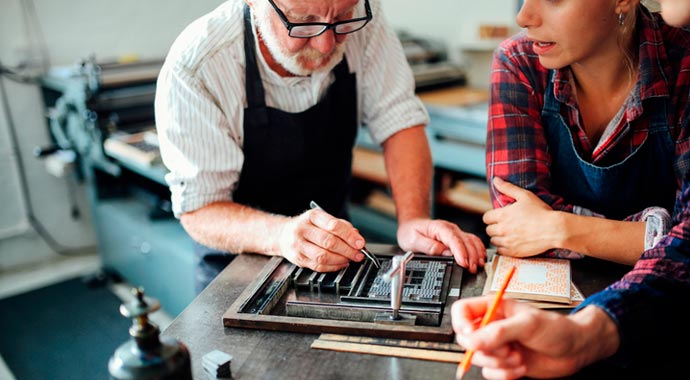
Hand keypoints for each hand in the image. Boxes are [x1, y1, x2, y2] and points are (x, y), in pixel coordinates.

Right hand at [276, 208, 365, 271]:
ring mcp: (298, 245)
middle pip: (329, 242)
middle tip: (358, 254)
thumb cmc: (307, 226)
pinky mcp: (298, 259)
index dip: (349, 236)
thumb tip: (356, 237)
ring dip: (341, 260)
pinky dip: (333, 267)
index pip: (333, 225)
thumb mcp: (323, 219)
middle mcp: (303, 230)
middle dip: (347, 250)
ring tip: (350, 259)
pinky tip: (340, 263)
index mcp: (312, 216)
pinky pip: (318, 266)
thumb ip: (341, 226)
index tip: (360, 243)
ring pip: (323, 256)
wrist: (283, 235)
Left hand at [397, 218, 485, 272]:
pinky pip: (473, 242)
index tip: (464, 263)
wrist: (411, 224)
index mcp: (439, 228)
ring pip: (472, 241)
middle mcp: (451, 229)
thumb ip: (429, 246)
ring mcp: (456, 233)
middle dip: (471, 256)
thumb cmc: (411, 232)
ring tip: (478, 267)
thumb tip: (445, 253)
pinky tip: (480, 259)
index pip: (454, 240)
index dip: (461, 252)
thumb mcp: (413, 240)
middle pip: (466, 241)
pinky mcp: (459, 237)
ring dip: (477, 254)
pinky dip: (478, 250)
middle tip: (472, 270)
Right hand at [452, 297, 612, 378]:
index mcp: (494, 309)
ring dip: (500, 363)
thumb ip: (498, 332)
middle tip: (507, 348)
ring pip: (479, 358)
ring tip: (519, 356)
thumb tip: (472, 340)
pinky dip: (505, 374)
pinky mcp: (503, 363)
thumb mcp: (528, 325)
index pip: (462, 311)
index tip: (472, 336)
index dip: (461, 324)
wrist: (575, 350)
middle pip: (467, 340)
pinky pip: (490, 373)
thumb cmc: (556, 329)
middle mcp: (492, 327)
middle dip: (487, 349)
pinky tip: (521, 366)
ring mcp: (497, 346)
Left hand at [483, 177, 557, 256]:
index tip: (498, 217)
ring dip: (498, 238)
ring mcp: (507, 242)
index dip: (491, 217)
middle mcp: (502, 229)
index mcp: (502, 215)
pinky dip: (503, 248)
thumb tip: (495, 180)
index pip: (486, 218)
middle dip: (494, 227)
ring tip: (508, 235)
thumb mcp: (525, 196)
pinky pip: (500, 252)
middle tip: (504, 226)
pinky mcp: (514, 252)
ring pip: (493, 241)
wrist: (554, 229)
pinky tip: (511, 243)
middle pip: (488, 230)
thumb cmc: (541, 211)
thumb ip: (508, 188)